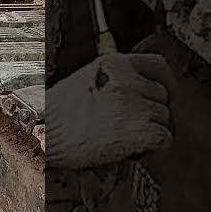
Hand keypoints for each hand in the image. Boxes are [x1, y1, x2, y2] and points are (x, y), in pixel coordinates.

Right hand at [45, 53, 175, 169]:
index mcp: (115, 64)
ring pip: (164, 116)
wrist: (45, 134)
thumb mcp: (85, 79)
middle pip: (162, 94)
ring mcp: (138, 105)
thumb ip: (114, 79)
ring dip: (151, 128)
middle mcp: (129, 80)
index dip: (165, 81)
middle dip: (152, 109)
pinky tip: (134, 147)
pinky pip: (165, 137)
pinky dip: (154, 146)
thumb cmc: (56, 114)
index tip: (164, 92)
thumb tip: (137, 90)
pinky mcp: (143, 130)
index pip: (158, 65)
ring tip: (123, 135)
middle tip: (132, 123)